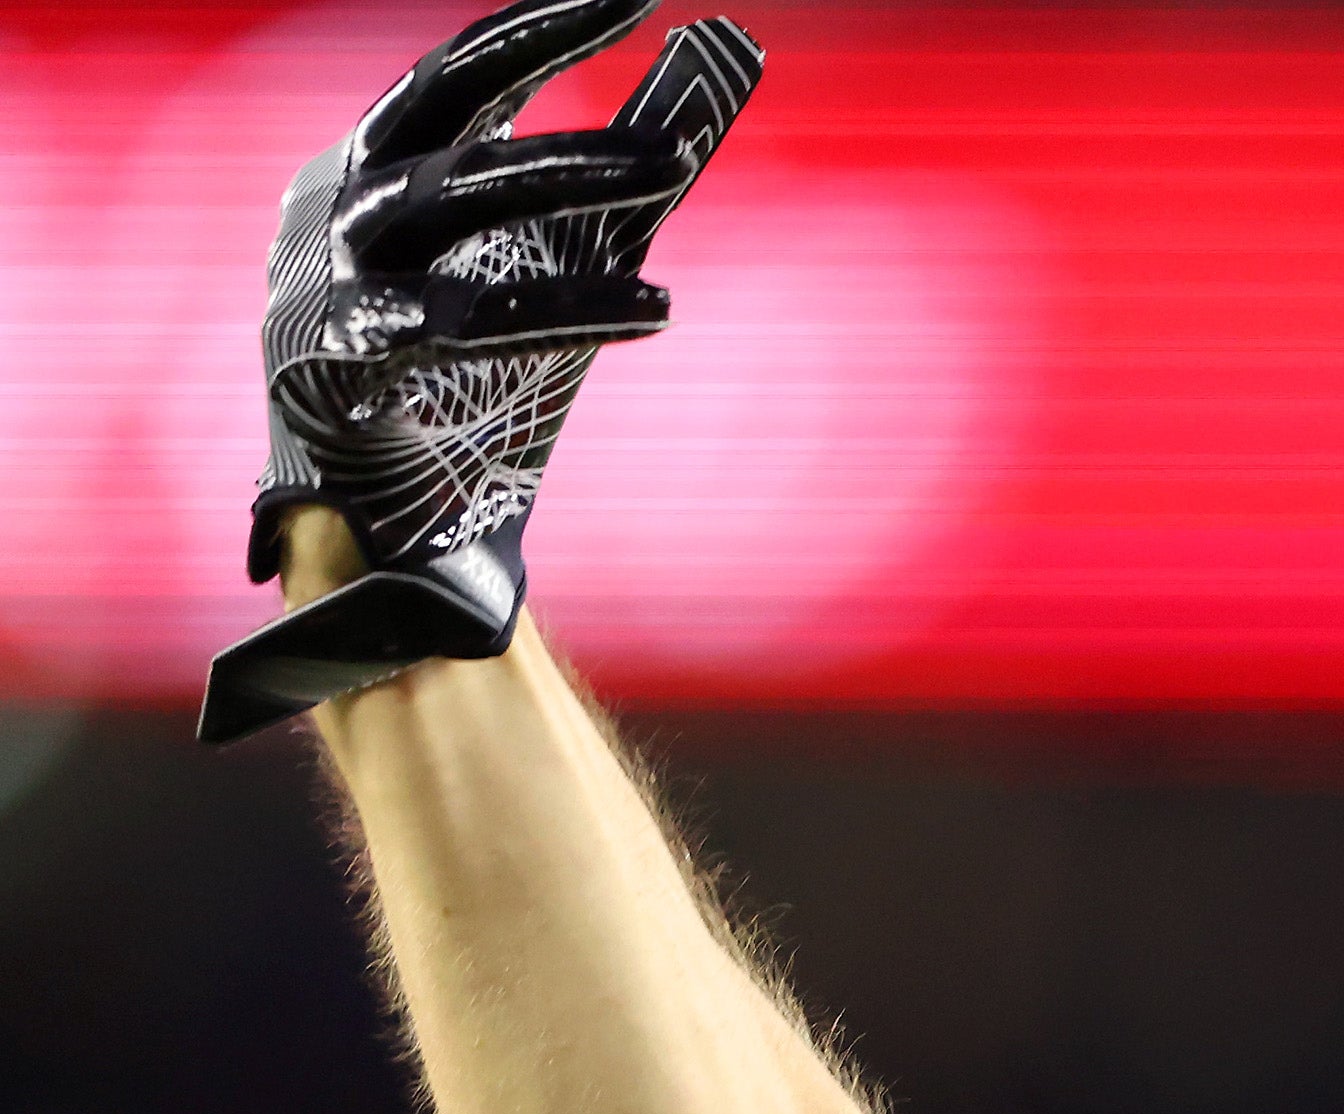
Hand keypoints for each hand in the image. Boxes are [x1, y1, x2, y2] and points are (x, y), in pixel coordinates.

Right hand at [198, 0, 761, 747]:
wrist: (375, 527)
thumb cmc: (465, 384)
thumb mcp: (546, 271)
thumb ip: (621, 185)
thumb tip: (715, 84)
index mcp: (369, 168)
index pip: (454, 79)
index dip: (535, 30)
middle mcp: (335, 206)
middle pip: (456, 137)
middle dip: (569, 132)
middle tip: (682, 144)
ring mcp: (322, 277)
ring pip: (448, 207)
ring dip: (566, 188)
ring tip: (675, 182)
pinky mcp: (331, 361)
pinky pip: (442, 320)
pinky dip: (550, 312)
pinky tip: (652, 313)